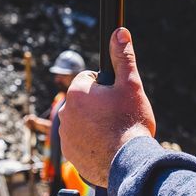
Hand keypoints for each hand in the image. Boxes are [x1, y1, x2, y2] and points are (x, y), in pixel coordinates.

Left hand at [60, 28, 155, 185]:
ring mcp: (65, 134)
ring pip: (82, 121)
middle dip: (99, 105)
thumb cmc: (130, 123)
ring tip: (113, 133)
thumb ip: (123, 57)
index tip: (117, 99)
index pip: (89, 79)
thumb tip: (119, 32)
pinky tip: (106, 147)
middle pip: (85, 100)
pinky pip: (80, 140)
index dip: (106, 87)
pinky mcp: (69, 153)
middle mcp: (65, 112)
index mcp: (77, 92)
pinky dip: (91, 142)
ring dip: (94, 123)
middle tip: (118, 117)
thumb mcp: (130, 85)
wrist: (127, 163)